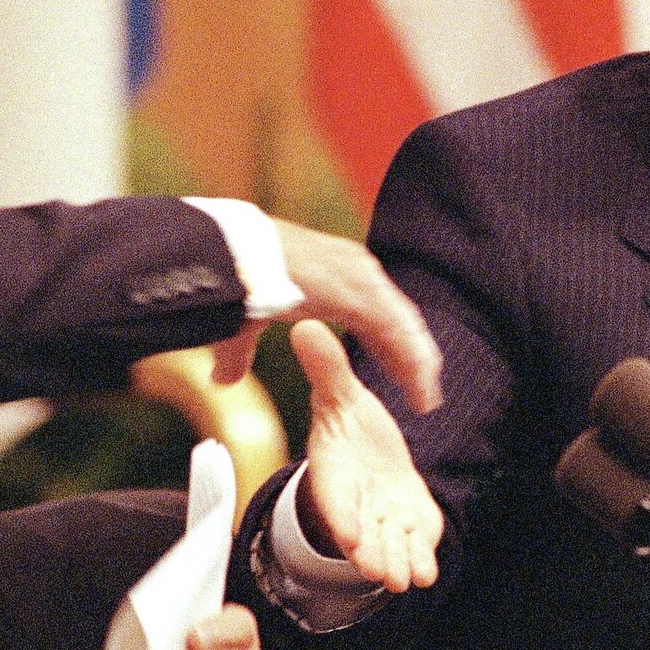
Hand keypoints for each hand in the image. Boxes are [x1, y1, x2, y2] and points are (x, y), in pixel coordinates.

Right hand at [210, 221, 442, 413]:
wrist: (226, 253)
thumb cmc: (234, 279)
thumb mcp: (245, 323)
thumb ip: (241, 354)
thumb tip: (223, 381)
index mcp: (335, 277)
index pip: (375, 318)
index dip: (390, 349)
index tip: (401, 377)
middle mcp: (354, 273)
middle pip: (395, 322)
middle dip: (407, 359)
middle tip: (421, 393)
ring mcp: (359, 277)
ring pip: (402, 325)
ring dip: (415, 363)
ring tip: (426, 396)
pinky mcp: (358, 288)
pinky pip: (395, 327)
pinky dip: (410, 357)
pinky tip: (420, 382)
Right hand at [294, 319, 443, 592]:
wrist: (372, 454)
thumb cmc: (350, 427)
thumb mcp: (341, 395)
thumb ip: (327, 369)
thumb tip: (305, 326)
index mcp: (335, 474)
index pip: (334, 498)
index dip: (342, 517)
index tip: (349, 535)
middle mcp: (357, 503)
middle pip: (362, 533)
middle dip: (371, 552)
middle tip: (380, 570)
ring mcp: (383, 519)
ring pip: (388, 546)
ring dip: (396, 562)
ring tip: (407, 579)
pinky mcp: (408, 524)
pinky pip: (413, 544)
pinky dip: (419, 557)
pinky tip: (427, 571)